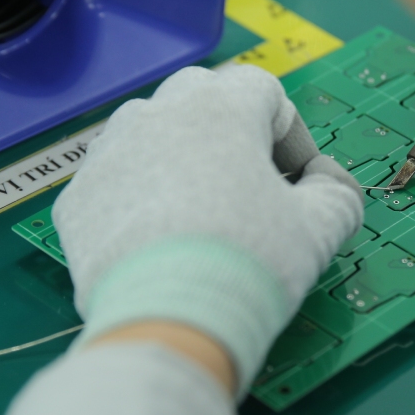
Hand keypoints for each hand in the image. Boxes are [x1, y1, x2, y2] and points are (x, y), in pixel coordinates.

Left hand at [53, 64, 364, 392]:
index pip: (264, 91)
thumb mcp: (320, 227)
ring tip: (201, 215)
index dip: (291, 135)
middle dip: (231, 134)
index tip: (300, 183)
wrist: (167, 322)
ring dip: (180, 160)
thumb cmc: (251, 262)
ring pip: (151, 136)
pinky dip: (139, 202)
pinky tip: (160, 245)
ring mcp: (108, 154)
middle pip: (201, 100)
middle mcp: (157, 114)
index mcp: (218, 107)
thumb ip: (337, 193)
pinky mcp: (77, 198)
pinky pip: (117, 185)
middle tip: (250, 188)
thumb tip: (329, 184)